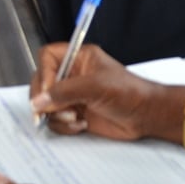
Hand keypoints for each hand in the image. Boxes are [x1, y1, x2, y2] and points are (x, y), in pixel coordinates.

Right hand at [30, 43, 161, 139]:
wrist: (145, 116)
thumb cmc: (128, 93)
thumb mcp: (95, 87)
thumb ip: (64, 92)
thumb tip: (38, 101)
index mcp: (78, 58)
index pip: (47, 57)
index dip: (43, 73)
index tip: (47, 91)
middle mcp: (72, 75)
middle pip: (42, 82)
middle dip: (44, 99)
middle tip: (44, 111)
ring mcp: (72, 95)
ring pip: (46, 104)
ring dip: (56, 115)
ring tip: (74, 117)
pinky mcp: (75, 114)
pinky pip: (56, 120)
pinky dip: (64, 126)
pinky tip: (81, 125)